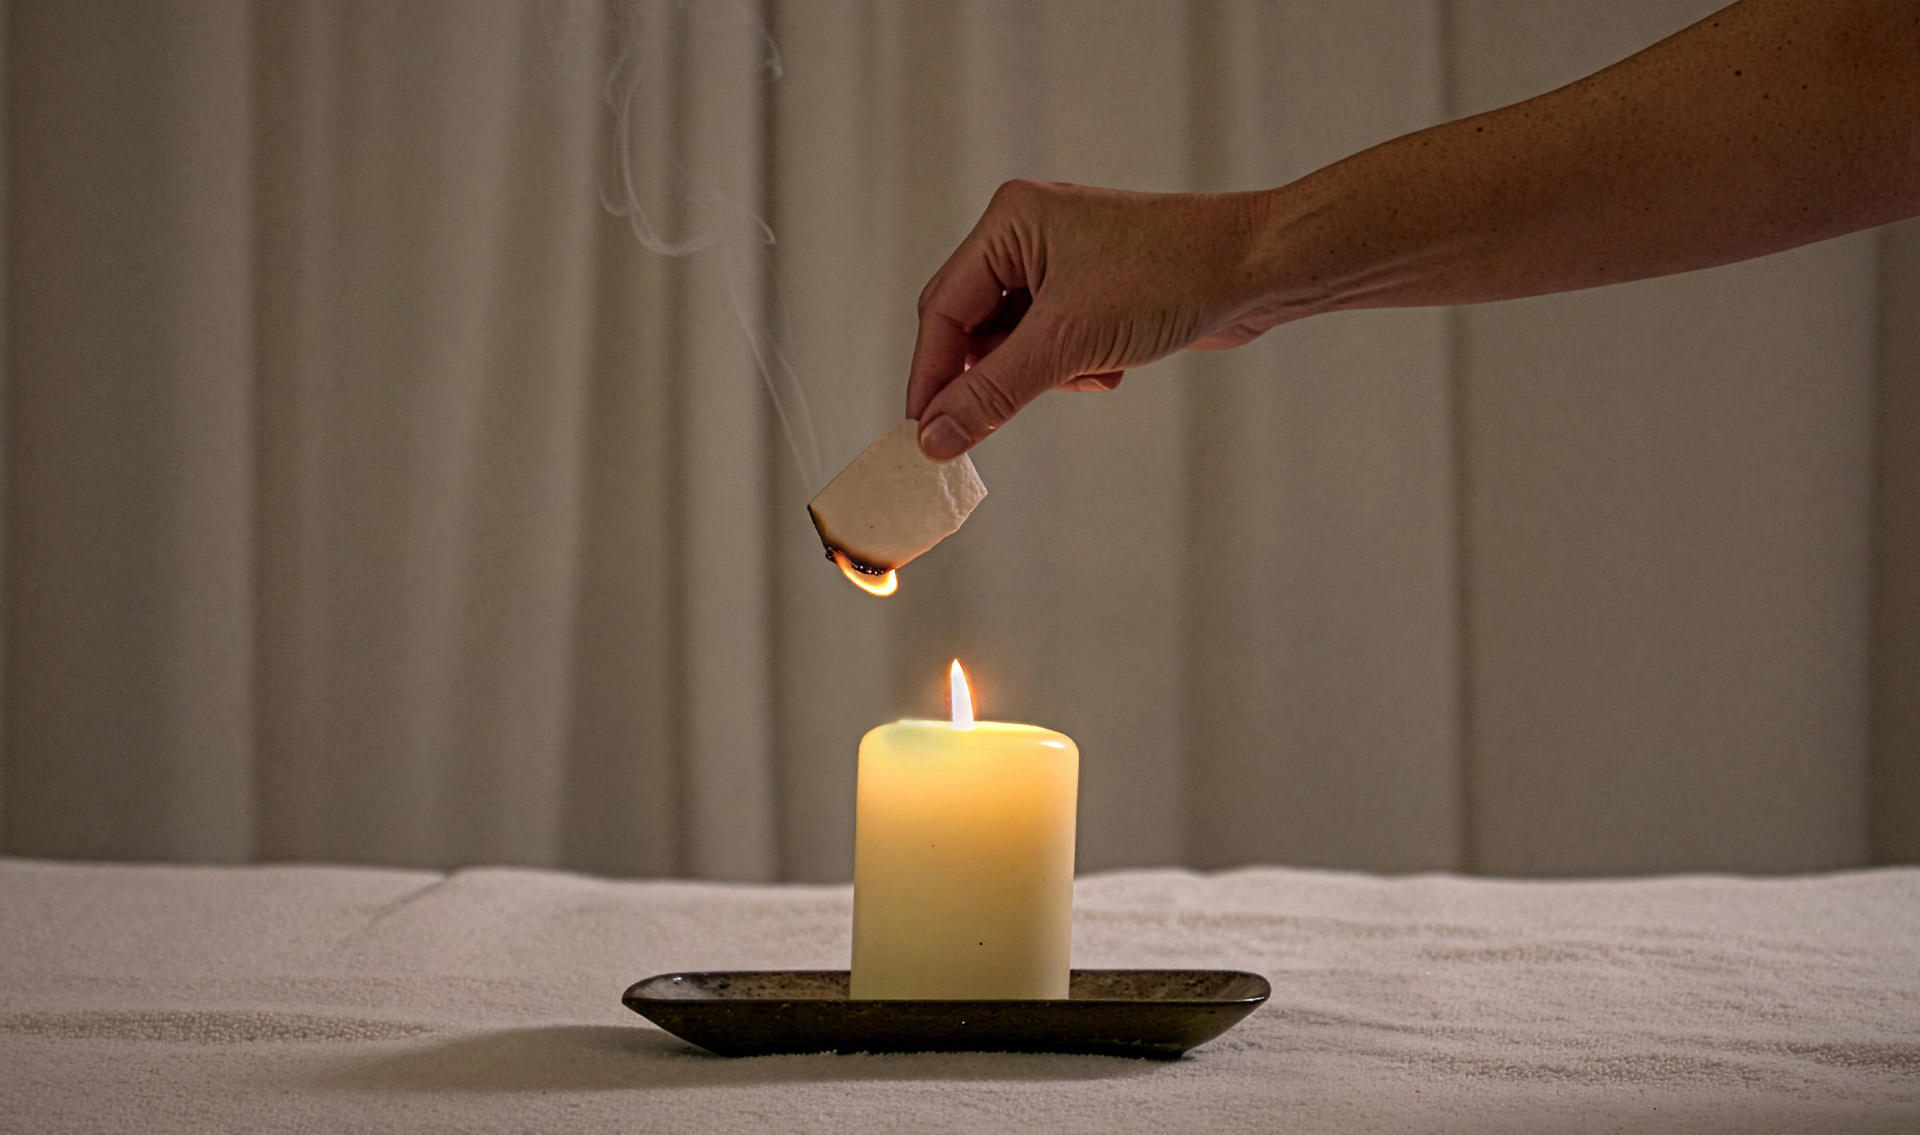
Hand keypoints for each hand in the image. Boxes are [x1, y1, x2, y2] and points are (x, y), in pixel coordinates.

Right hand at [905, 180, 1284, 459]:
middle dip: (992, 376)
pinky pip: (1053, 342)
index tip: (922, 434)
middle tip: (981, 429)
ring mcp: (1061, 261)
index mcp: (1009, 222)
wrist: (1257, 268)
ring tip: (1089, 372)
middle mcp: (1027, 234)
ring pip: (1014, 342)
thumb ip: (994, 394)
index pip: (943, 308)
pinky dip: (1074, 366)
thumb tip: (935, 438)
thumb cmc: (1170, 278)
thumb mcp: (1069, 343)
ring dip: (1043, 373)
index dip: (930, 376)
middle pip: (973, 326)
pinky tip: (1112, 366)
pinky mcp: (1093, 289)